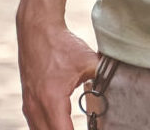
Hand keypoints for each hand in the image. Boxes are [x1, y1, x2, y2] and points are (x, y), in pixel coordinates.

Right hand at [17, 13, 99, 129]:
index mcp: (52, 100)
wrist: (37, 29)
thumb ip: (103, 76)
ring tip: (72, 126)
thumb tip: (122, 84)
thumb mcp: (87, 60)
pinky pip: (36, 126)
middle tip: (87, 127)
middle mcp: (36, 107)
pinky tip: (61, 124)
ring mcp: (29, 106)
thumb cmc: (61, 44)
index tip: (93, 129)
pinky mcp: (27, 102)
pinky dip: (48, 128)